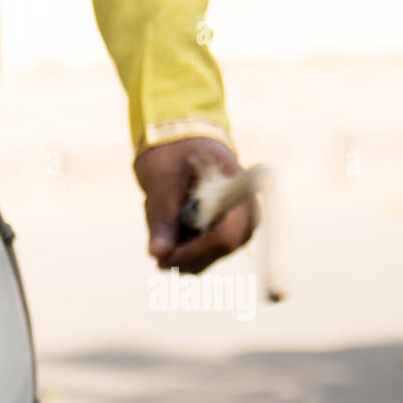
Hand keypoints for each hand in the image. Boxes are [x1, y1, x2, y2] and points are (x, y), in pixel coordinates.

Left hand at [134, 137, 258, 273]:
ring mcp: (239, 225)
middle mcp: (247, 211)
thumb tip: (158, 255)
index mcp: (239, 189)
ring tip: (165, 221)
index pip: (226, 236)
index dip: (194, 253)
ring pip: (208, 257)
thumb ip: (161, 219)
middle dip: (183, 255)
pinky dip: (182, 249)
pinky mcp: (227, 234)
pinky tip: (172, 227)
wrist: (181, 145)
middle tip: (156, 244)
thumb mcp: (161, 182)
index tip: (162, 258)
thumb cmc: (173, 155)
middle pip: (219, 250)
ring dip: (180, 250)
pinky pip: (203, 254)